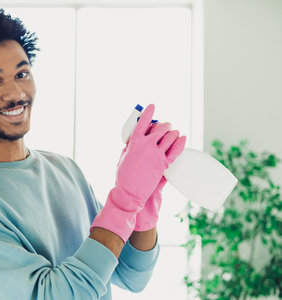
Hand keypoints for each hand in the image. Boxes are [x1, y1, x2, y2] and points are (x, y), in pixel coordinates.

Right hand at [90, 104, 173, 242]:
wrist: (129, 192)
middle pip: (160, 128)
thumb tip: (135, 141)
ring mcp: (156, 154)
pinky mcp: (164, 164)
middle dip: (164, 125)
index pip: (143, 122)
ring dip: (172, 132)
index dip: (148, 112)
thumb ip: (130, 147)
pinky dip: (180, 143)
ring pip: (170, 137)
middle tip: (165, 126)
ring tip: (173, 132)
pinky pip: (176, 150)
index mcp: (134, 142)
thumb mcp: (122, 157)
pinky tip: (182, 138)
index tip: (152, 106)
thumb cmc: (123, 176)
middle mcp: (146, 145)